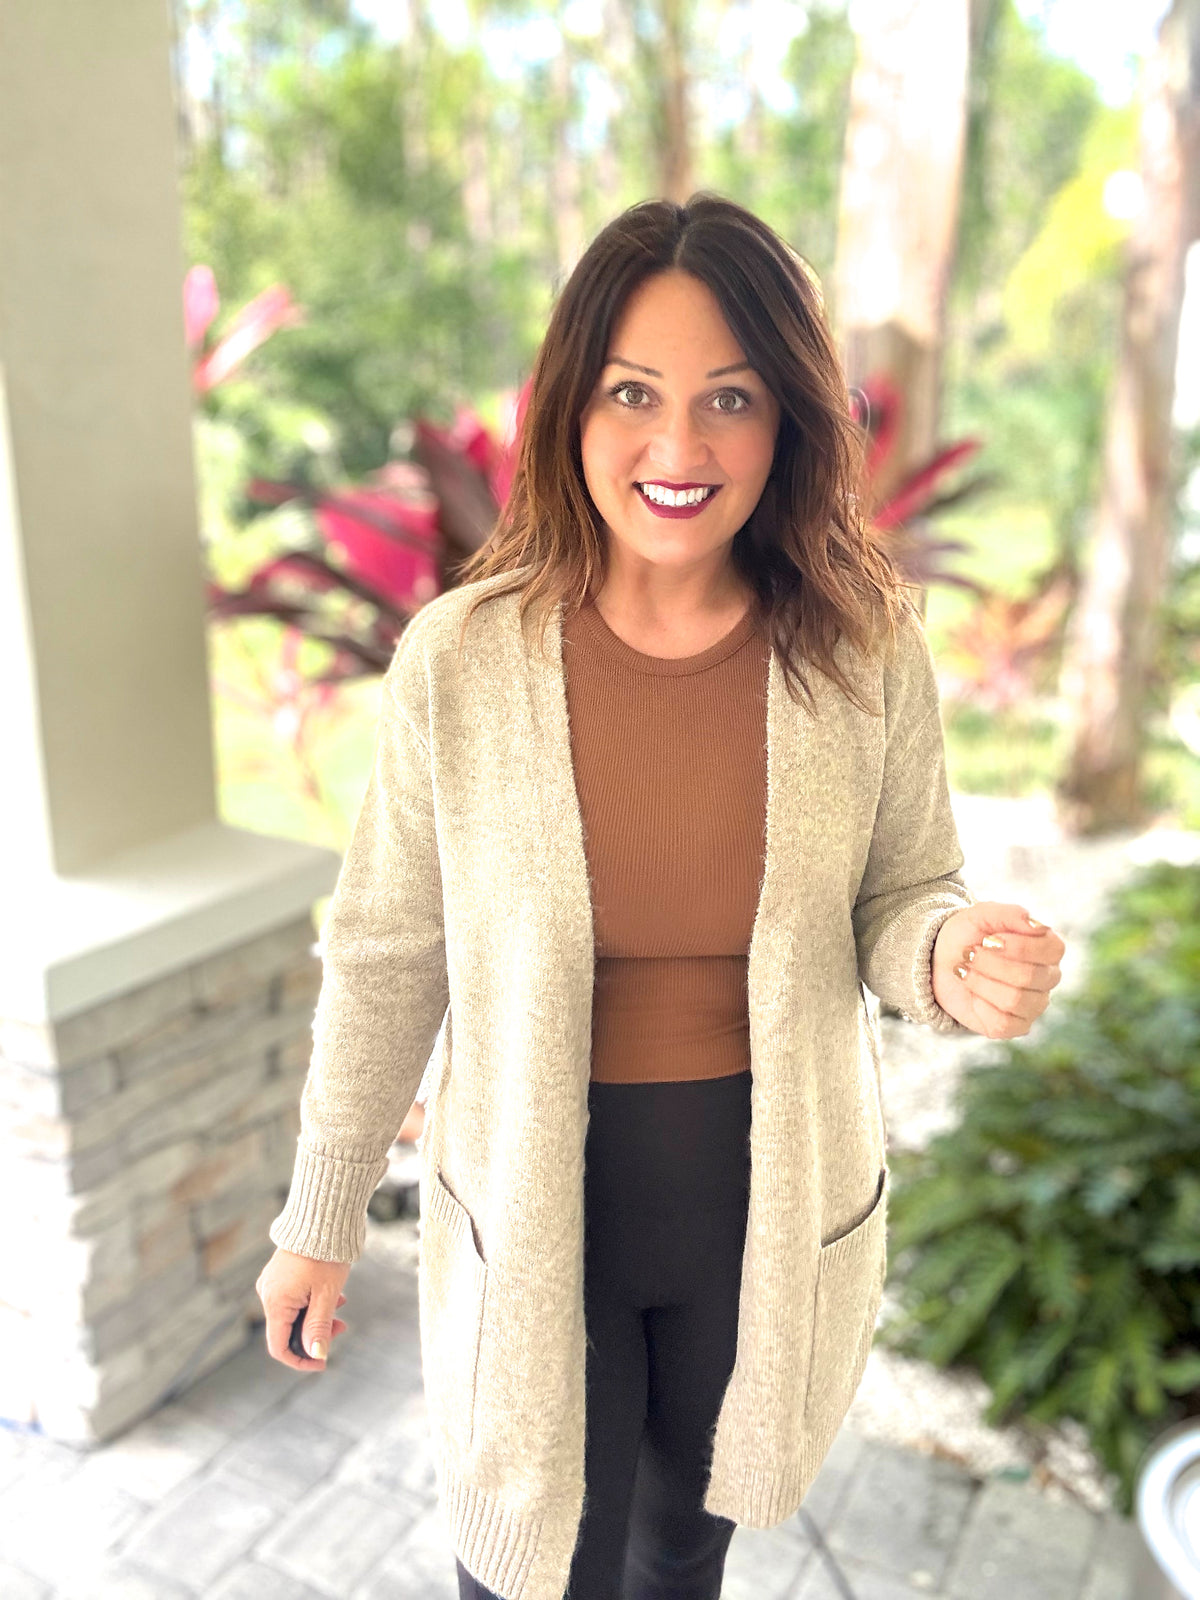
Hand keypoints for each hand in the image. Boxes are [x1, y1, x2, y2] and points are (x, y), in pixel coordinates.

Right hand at [256, 1247, 351, 1371]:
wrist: (322, 1217)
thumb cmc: (325, 1255)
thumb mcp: (326, 1295)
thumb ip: (319, 1327)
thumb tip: (316, 1355)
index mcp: (275, 1302)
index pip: (279, 1347)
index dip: (300, 1360)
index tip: (322, 1362)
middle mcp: (268, 1294)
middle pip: (288, 1330)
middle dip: (314, 1334)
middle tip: (341, 1326)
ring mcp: (273, 1283)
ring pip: (293, 1314)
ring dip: (316, 1317)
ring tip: (340, 1305)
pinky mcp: (281, 1275)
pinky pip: (293, 1298)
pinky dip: (312, 1303)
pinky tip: (332, 1295)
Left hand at [931, 903, 1064, 1038]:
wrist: (942, 960)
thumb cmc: (970, 935)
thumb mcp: (982, 915)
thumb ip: (1010, 914)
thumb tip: (1038, 926)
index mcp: (1049, 949)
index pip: (1052, 950)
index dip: (1017, 945)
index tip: (988, 938)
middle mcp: (1048, 978)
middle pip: (1029, 976)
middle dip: (990, 963)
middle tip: (969, 953)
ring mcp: (1034, 1005)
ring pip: (1015, 1000)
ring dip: (980, 982)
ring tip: (965, 970)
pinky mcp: (1016, 1026)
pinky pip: (1004, 1023)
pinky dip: (979, 1003)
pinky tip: (971, 990)